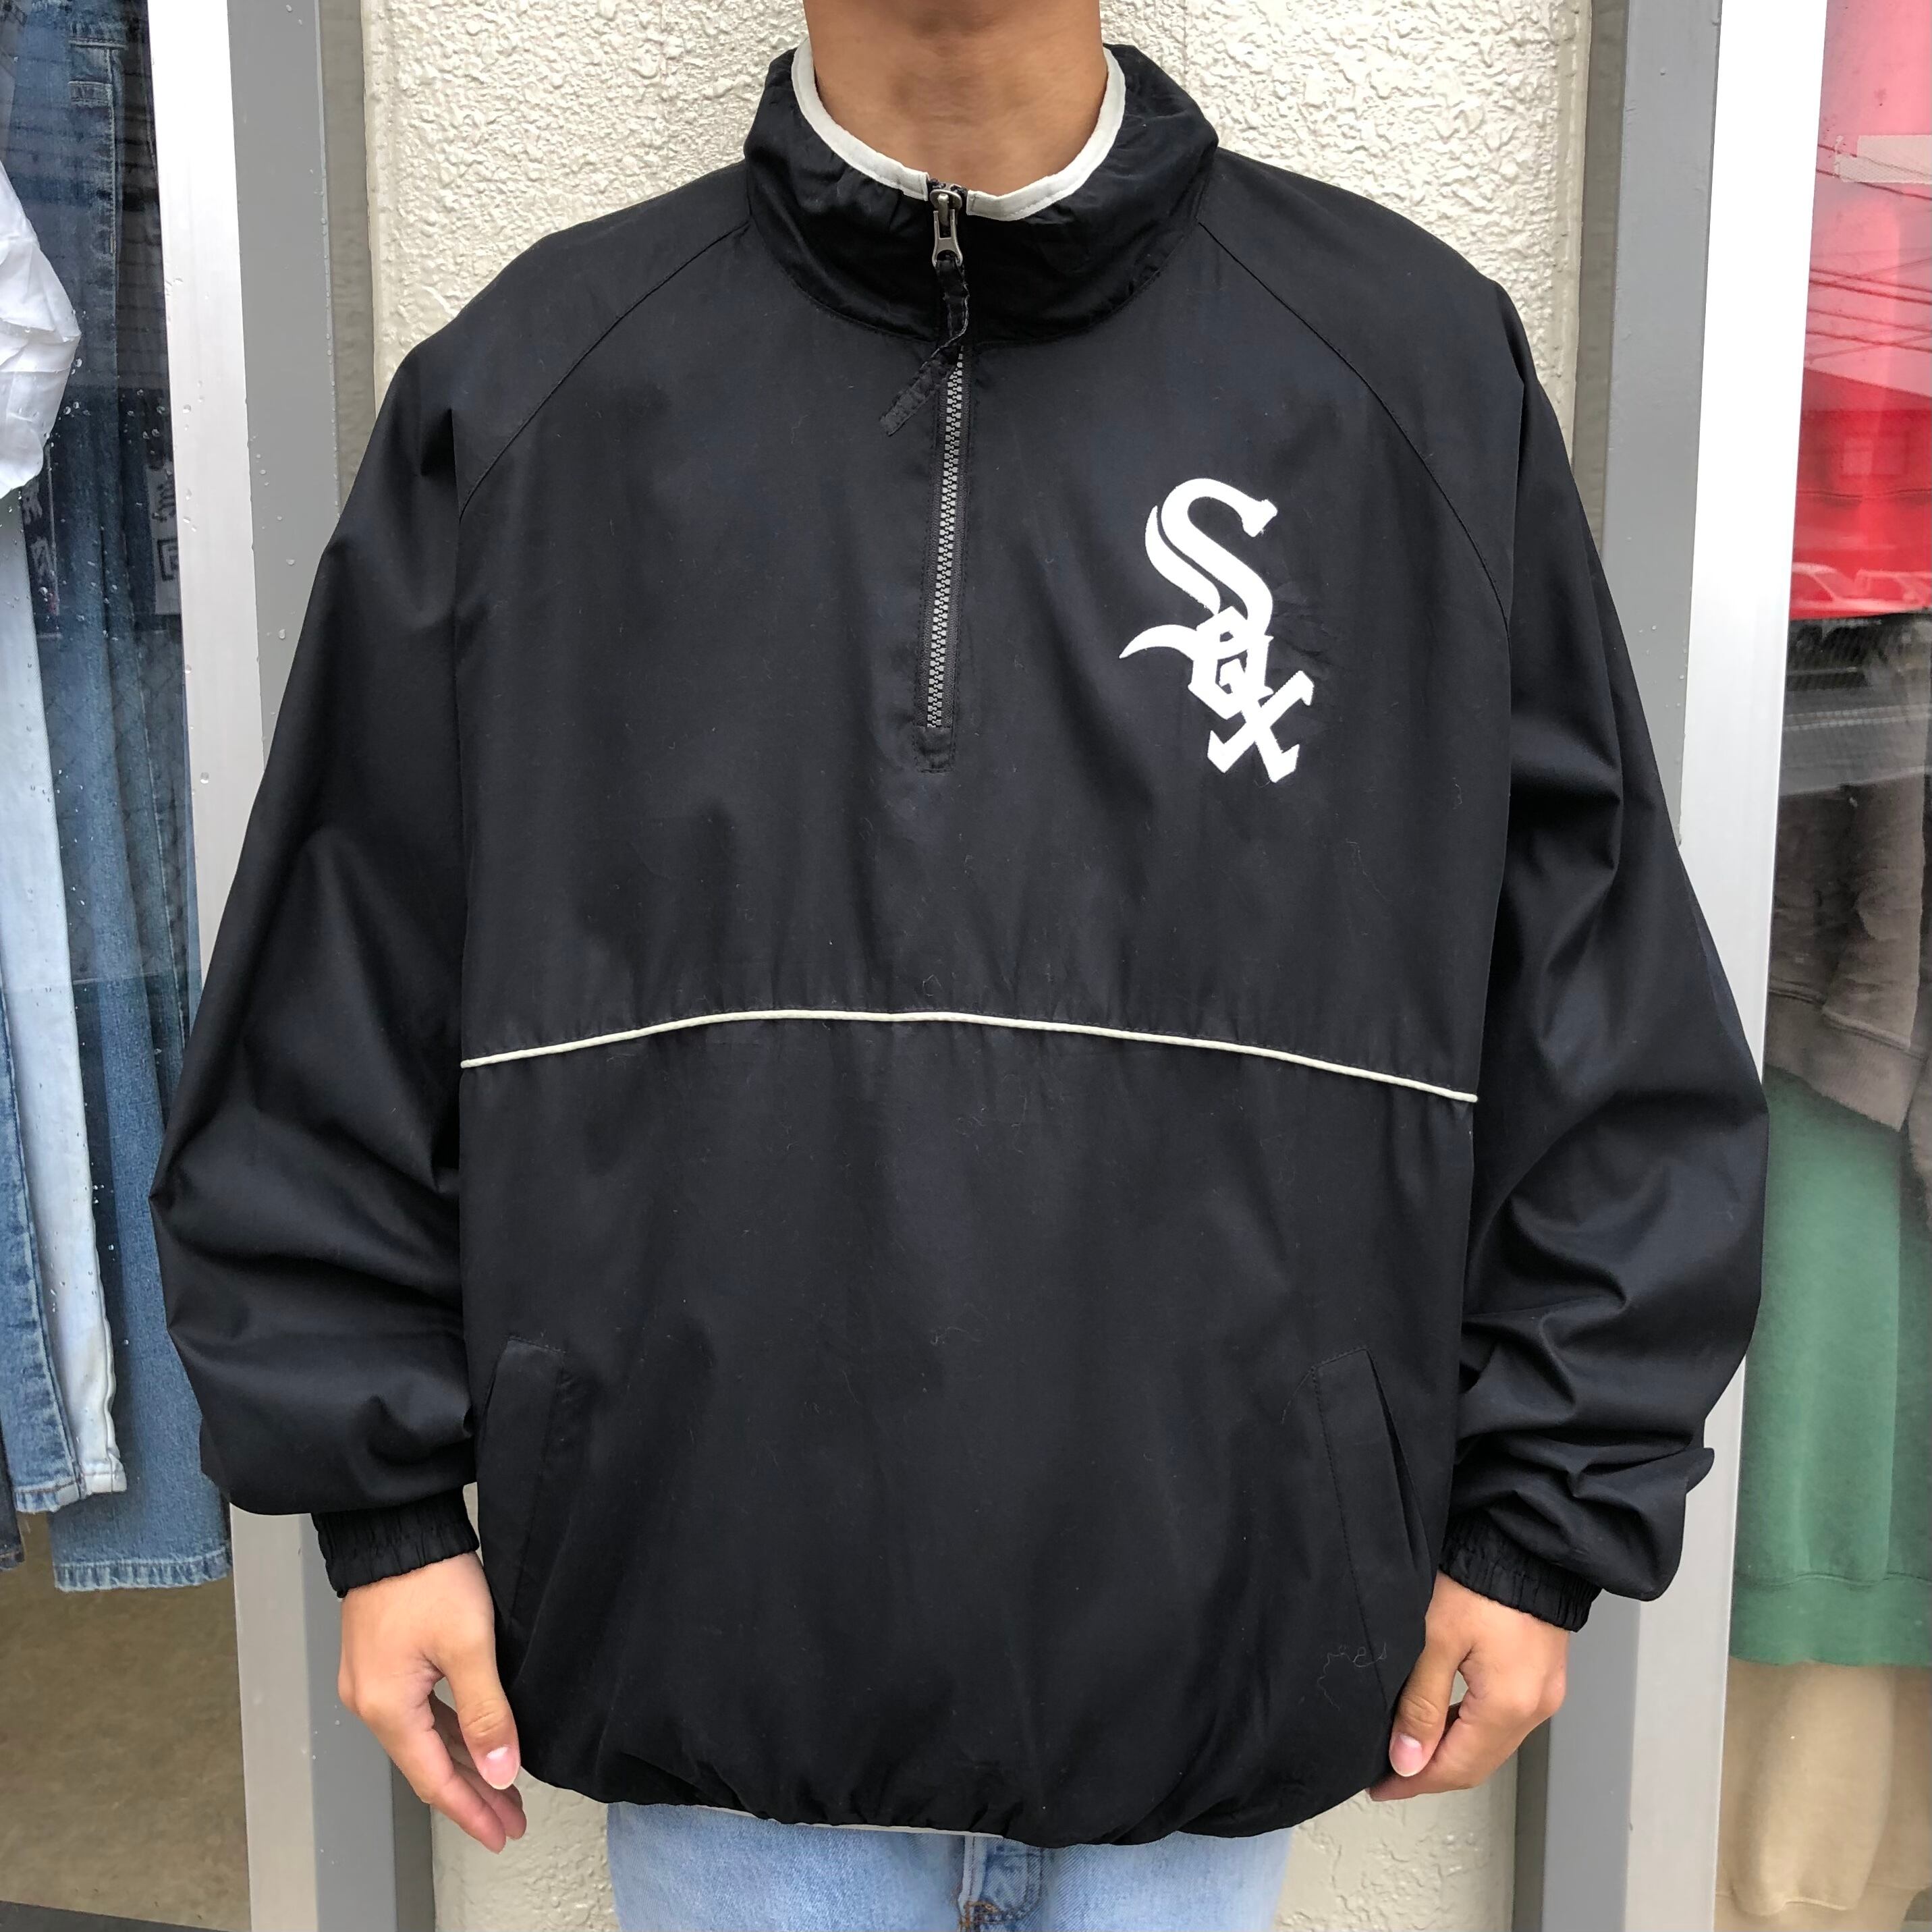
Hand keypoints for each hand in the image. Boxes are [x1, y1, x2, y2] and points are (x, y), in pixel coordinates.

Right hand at [338, 1551, 528, 1850]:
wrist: (395, 1526)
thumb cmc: (427, 1576)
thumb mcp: (468, 1645)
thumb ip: (486, 1711)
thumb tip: (500, 1771)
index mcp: (386, 1707)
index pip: (434, 1779)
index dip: (471, 1810)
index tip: (503, 1833)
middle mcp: (370, 1701)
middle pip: (428, 1764)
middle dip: (471, 1793)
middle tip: (510, 1818)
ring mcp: (372, 1680)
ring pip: (424, 1737)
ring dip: (462, 1761)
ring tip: (500, 1784)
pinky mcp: (383, 1658)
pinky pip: (418, 1710)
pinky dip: (447, 1730)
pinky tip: (472, 1737)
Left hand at [1369, 1571, 1567, 1800]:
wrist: (1522, 1539)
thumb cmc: (1479, 1579)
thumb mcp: (1434, 1638)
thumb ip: (1420, 1704)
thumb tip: (1407, 1760)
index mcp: (1509, 1705)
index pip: (1457, 1767)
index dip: (1414, 1781)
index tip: (1381, 1787)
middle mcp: (1535, 1707)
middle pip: (1477, 1761)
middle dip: (1431, 1772)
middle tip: (1389, 1773)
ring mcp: (1543, 1691)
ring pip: (1491, 1742)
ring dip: (1450, 1750)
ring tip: (1408, 1748)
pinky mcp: (1542, 1673)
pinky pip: (1503, 1718)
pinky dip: (1470, 1727)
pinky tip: (1443, 1718)